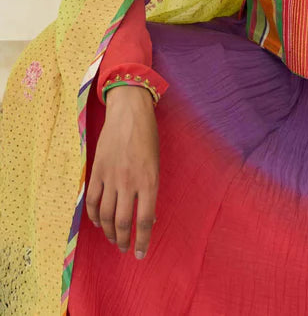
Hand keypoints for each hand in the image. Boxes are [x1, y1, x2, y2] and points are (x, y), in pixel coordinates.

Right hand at [85, 85, 158, 259]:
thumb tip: (149, 217)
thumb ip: (151, 190)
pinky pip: (91, 200)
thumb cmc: (148, 137)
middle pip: (121, 222)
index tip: (141, 254)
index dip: (142, 240)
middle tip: (124, 248)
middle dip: (123, 240)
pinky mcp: (97, 171)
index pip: (145, 220)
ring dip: (107, 232)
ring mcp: (111, 177)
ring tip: (112, 239)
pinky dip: (93, 216)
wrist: (129, 113)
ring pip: (104, 215)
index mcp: (149, 181)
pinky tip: (97, 222)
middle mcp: (129, 183)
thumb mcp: (156, 164)